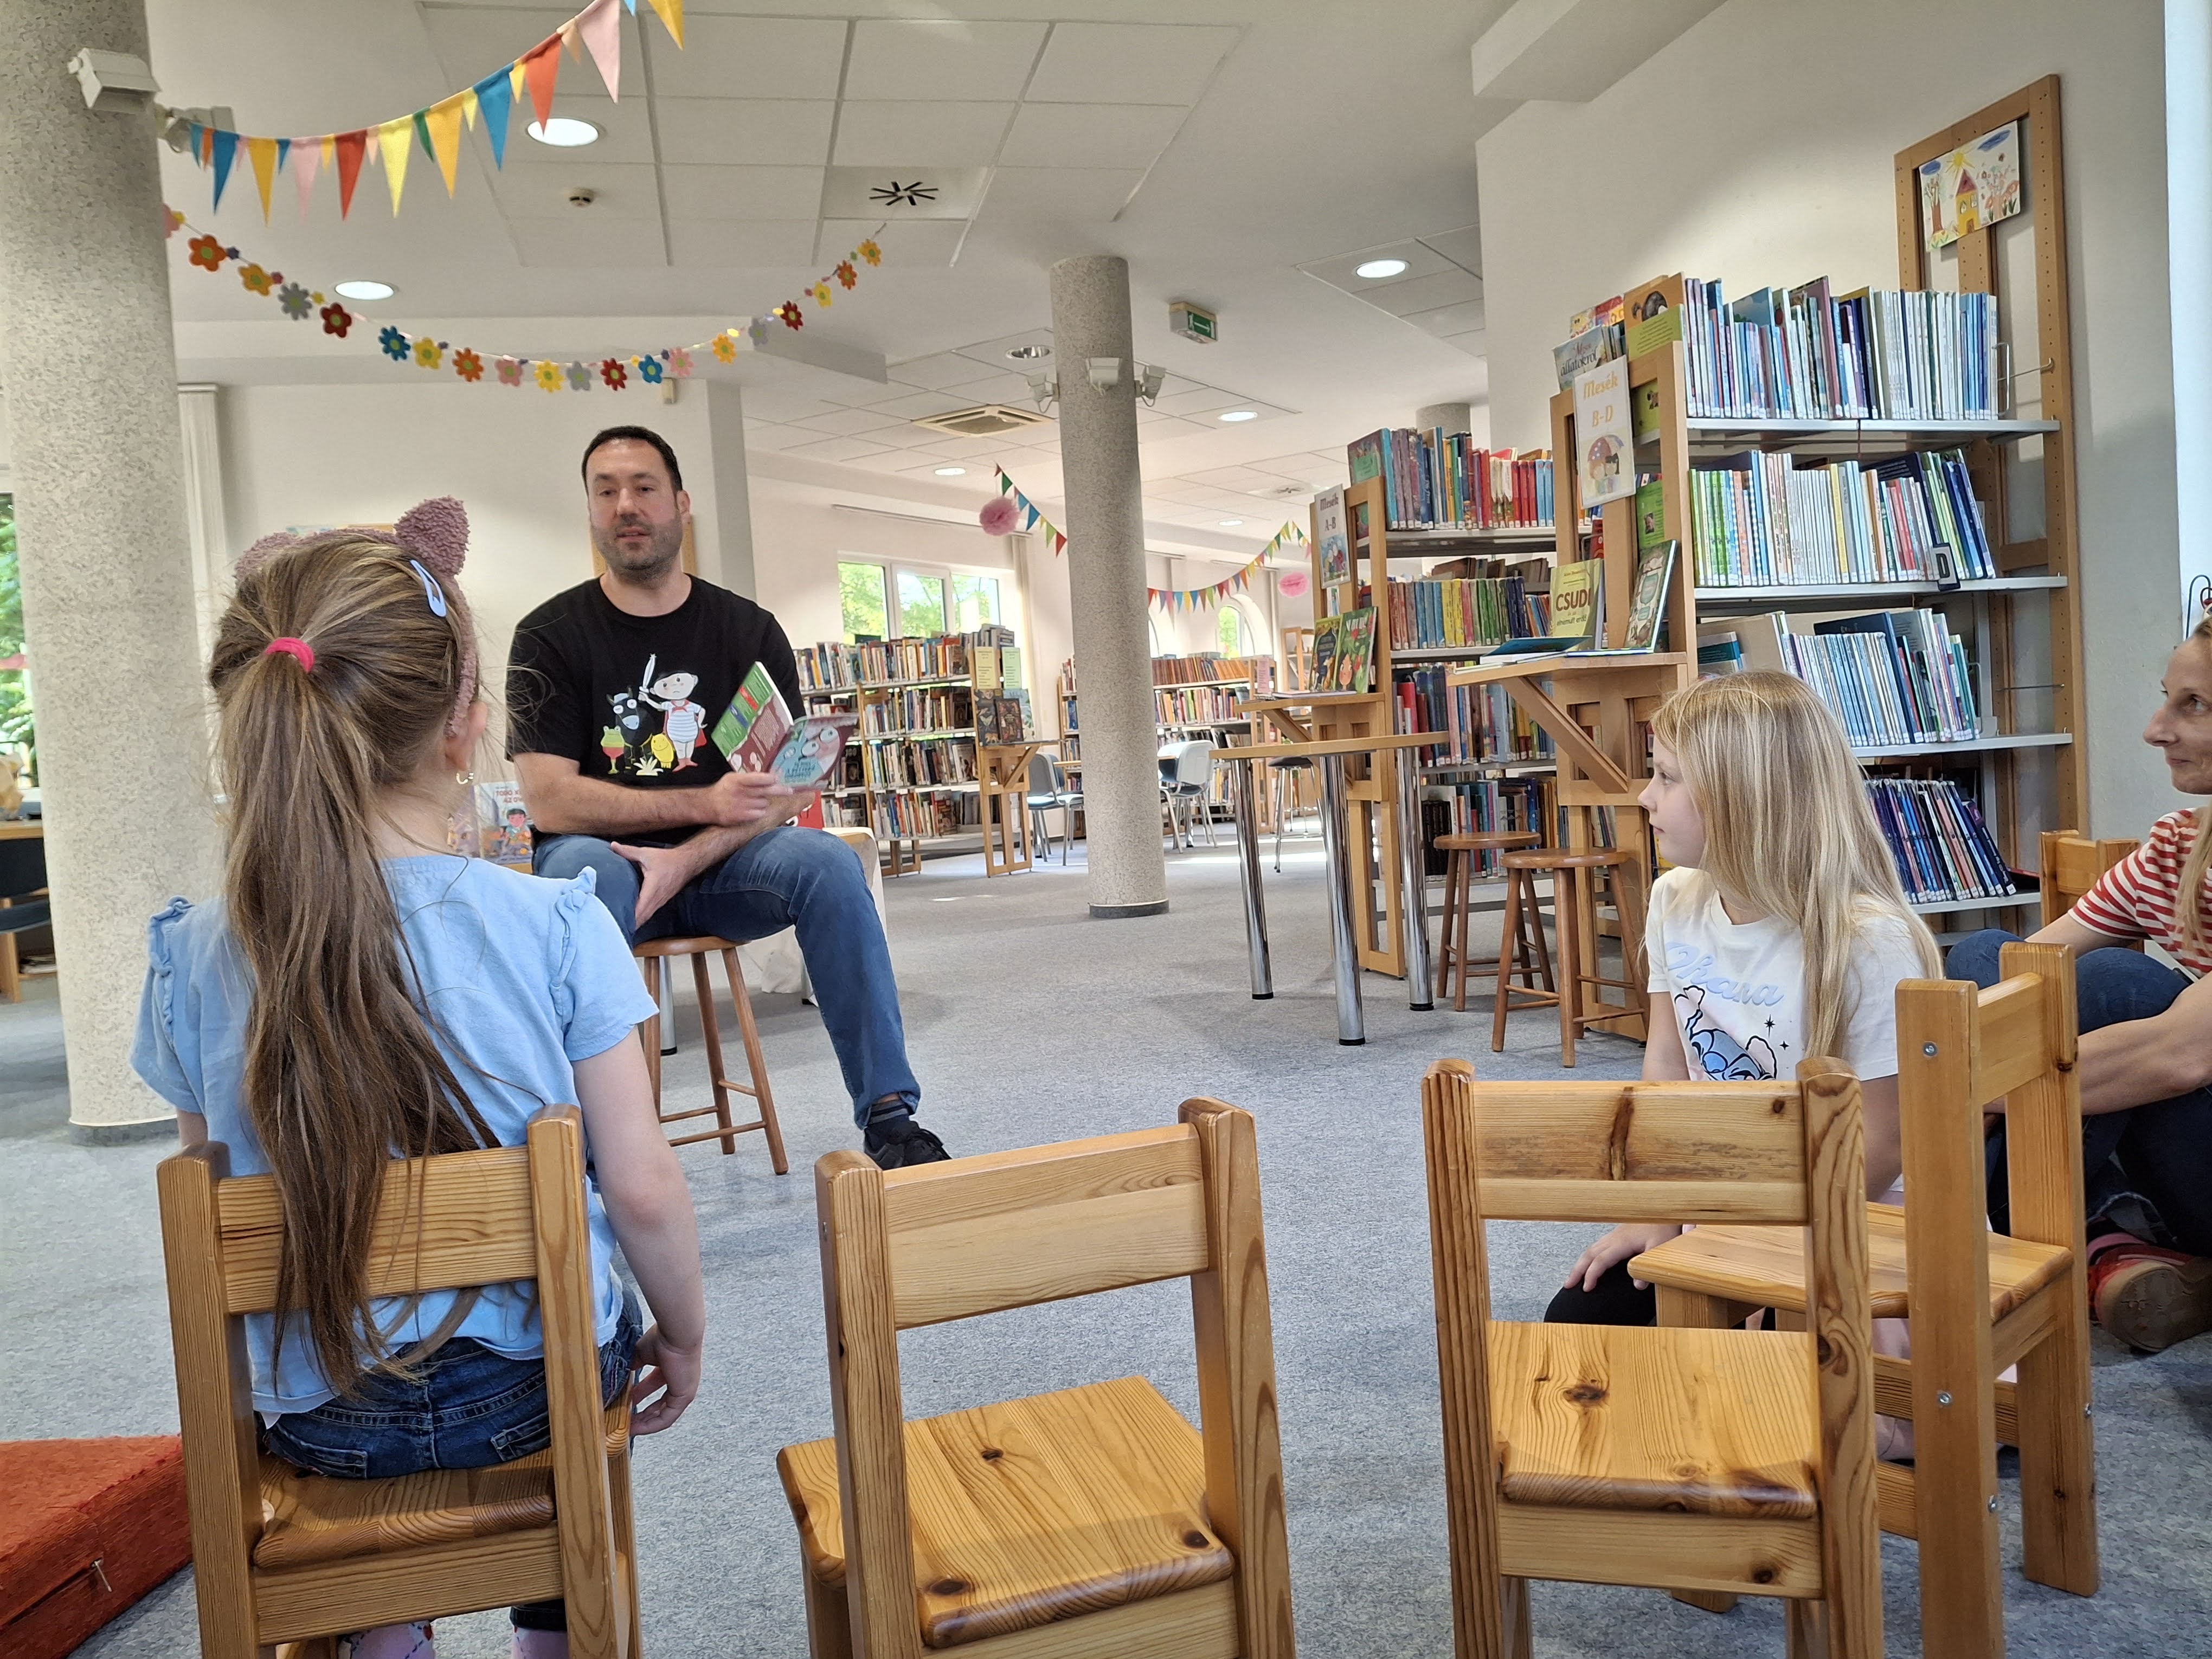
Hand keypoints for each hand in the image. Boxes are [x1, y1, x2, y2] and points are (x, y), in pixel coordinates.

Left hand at [609, 841, 699, 927]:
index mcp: (652, 888)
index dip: (629, 917)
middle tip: (614, 926)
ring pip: (646, 917)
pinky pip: (650, 913)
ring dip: (635, 922)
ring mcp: (660, 901)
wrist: (687, 863)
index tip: (617, 921)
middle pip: (642, 918)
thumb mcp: (646, 854)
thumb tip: (613, 846)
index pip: (640, 909)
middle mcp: (657, 898)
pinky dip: (641, 917)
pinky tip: (632, 918)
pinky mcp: (661, 901)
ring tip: (621, 925)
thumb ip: (628, 851)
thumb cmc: (668, 859)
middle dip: (629, 924)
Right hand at [628, 1325, 701, 1434]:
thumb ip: (633, 1365)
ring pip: (663, 1414)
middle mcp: (680, 1381)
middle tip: (625, 1420)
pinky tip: (636, 1428)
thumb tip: (620, 1375)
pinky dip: (650, 1425)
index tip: (625, 1403)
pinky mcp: (684, 1397)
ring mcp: (684, 1390)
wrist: (676, 1333)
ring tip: (627, 1429)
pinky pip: (666, 1418)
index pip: (655, 1386)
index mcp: (671, 1368)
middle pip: (660, 1403)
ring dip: (645, 1423)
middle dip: (642, 1413)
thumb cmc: (663, 1337)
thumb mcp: (641, 1354)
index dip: (640, 1396)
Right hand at [702, 769, 805, 830]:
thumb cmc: (724, 789)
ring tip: (754, 800)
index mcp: (737, 780)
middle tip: (789, 790)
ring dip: (764, 801)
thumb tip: (772, 775)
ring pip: (764, 803)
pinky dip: (759, 811)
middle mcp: (739, 792)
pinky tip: (753, 809)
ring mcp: (740, 806)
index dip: (771, 779)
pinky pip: (759, 814)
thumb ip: (751, 777)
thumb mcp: (734, 777)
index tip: (778, 778)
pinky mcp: (740, 817)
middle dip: (780, 789)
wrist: (708, 805)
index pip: (759, 778)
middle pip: (766, 791)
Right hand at [1564, 1222, 1684, 1293]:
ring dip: (1581, 1263)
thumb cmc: (1665, 1227)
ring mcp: (1615, 1235)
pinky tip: (1591, 1262)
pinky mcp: (1619, 1234)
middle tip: (1568, 1284)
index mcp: (1622, 1241)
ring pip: (1592, 1249)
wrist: (1666, 1210)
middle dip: (1577, 1270)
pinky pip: (1597, 1246)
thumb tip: (1638, 1285)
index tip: (1586, 1288)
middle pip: (1589, 1254)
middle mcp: (1615, 1237)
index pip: (1601, 1260)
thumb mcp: (1661, 1248)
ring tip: (1574, 1276)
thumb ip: (1649, 1266)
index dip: (1591, 1274)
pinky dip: (1589, 1256)